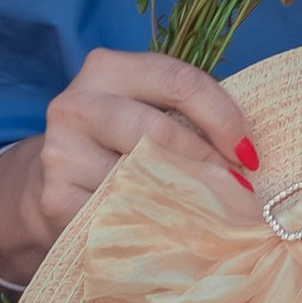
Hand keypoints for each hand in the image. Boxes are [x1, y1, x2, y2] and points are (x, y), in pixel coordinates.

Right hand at [0, 49, 257, 282]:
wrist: (52, 180)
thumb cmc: (118, 143)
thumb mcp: (147, 111)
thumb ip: (187, 116)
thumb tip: (248, 156)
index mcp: (107, 69)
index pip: (177, 80)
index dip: (222, 116)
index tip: (249, 153)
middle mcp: (77, 105)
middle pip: (156, 130)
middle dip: (206, 162)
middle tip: (237, 188)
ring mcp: (61, 152)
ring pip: (138, 178)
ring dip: (184, 199)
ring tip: (211, 212)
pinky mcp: (56, 198)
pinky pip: (118, 214)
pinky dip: (153, 226)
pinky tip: (172, 233)